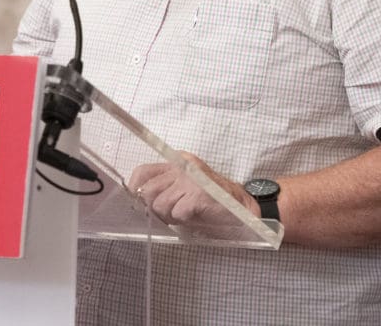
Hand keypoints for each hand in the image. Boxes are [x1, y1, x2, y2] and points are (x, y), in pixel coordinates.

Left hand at [127, 151, 257, 228]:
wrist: (244, 209)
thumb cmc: (212, 202)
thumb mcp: (185, 188)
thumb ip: (164, 189)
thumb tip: (139, 200)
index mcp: (178, 161)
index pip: (142, 172)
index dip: (135, 190)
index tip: (137, 204)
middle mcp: (183, 166)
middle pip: (148, 191)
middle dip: (155, 208)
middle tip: (170, 214)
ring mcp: (191, 179)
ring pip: (160, 204)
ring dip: (169, 216)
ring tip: (184, 214)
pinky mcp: (199, 194)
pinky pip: (177, 212)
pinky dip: (183, 219)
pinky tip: (194, 215)